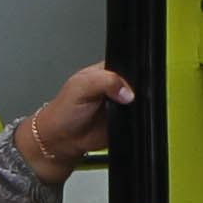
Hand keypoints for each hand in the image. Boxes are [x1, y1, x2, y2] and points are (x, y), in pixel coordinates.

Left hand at [19, 65, 134, 178]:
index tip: (125, 83)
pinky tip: (121, 120)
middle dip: (132, 91)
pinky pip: (138, 119)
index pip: (126, 64)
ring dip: (132, 107)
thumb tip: (127, 90)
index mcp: (105, 71)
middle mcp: (115, 86)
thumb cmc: (65, 110)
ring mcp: (121, 104)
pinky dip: (134, 121)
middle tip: (119, 99)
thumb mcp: (81, 86)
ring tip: (115, 111)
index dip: (129, 72)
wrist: (63, 139)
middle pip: (136, 83)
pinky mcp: (125, 120)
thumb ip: (105, 81)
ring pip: (139, 101)